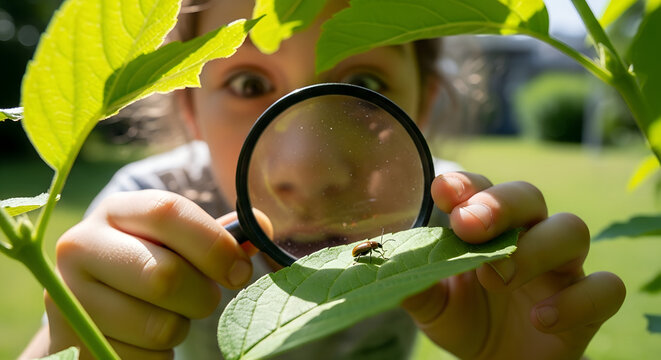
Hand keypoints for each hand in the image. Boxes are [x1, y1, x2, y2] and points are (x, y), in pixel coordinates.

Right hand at [46, 190, 268, 358]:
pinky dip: (158, 355)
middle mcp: (80, 246)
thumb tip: (260, 228)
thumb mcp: (180, 241)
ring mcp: (67, 296)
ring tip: (166, 315)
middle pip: (165, 276)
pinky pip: (142, 359)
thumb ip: (221, 235)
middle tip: (204, 299)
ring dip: (179, 328)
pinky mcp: (68, 341)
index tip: (240, 272)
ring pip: (158, 325)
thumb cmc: (152, 263)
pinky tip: (143, 337)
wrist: (93, 304)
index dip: (213, 244)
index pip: (168, 213)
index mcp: (116, 210)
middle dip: (201, 296)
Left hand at [402, 172, 625, 359]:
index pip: (482, 189)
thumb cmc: (465, 321)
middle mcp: (528, 237)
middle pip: (529, 195)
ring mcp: (561, 268)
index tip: (443, 191)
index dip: (466, 184)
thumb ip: (415, 284)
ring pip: (572, 229)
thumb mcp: (432, 305)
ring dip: (535, 248)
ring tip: (498, 278)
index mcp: (487, 229)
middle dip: (500, 204)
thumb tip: (387, 263)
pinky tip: (539, 319)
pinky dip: (576, 301)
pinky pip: (605, 288)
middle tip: (468, 226)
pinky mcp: (588, 305)